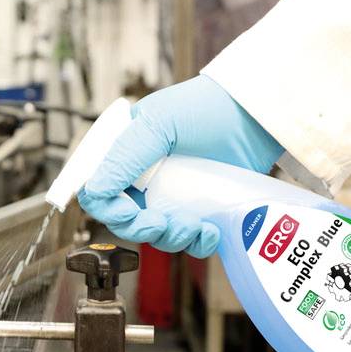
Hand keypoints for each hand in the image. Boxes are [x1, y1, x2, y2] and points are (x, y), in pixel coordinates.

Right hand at [78, 75, 283, 257]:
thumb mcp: (157, 124)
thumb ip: (124, 158)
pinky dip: (197, 244)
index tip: (127, 212)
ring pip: (157, 236)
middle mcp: (146, 181)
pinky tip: (210, 231)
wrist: (255, 114)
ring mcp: (174, 197)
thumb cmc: (206, 106)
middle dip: (140, 229)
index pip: (99, 194)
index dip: (108, 210)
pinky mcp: (202, 211)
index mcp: (126, 158)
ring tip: (194, 224)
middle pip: (126, 222)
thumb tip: (95, 190)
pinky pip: (190, 241)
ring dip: (172, 238)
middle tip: (160, 222)